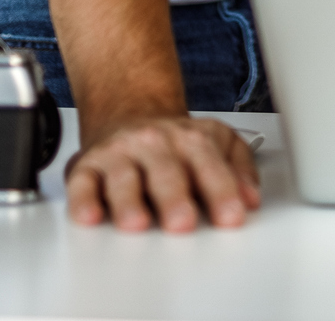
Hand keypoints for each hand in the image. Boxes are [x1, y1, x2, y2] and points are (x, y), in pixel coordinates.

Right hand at [65, 112, 261, 231]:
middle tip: (183, 223)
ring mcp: (119, 154)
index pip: (209, 165)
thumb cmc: (174, 141)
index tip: (232, 216)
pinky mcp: (86, 167)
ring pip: (123, 177)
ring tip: (136, 223)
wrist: (127, 111)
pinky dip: (84, 201)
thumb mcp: (218, 141)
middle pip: (166, 172)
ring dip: (129, 202)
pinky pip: (83, 184)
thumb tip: (251, 198)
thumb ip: (238, 168)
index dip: (222, 191)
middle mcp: (154, 143)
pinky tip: (90, 217)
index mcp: (191, 139)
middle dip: (174, 198)